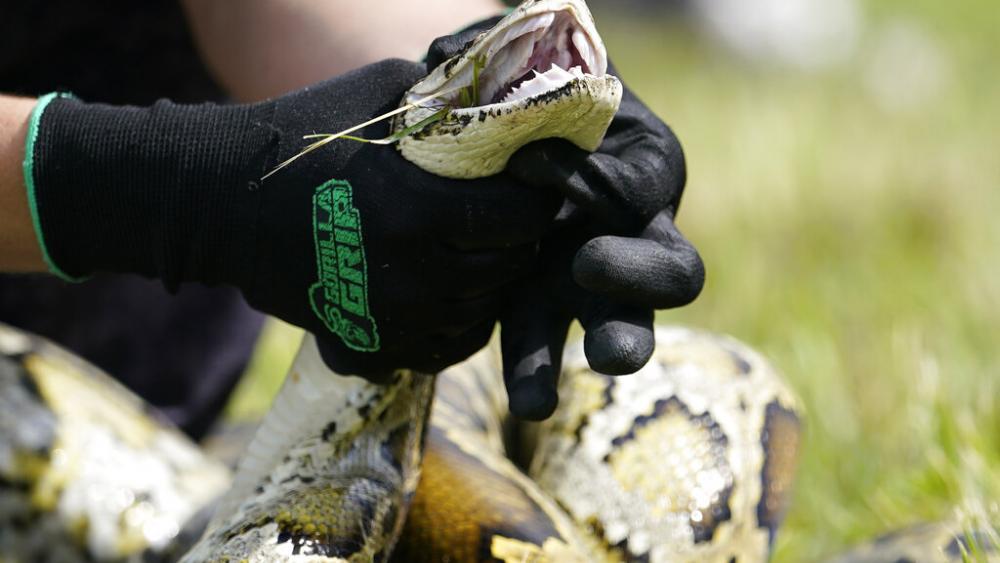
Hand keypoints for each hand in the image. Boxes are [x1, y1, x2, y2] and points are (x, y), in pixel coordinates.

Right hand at [23, 59, 559, 378]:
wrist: (219, 202)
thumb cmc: (300, 135)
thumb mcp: (378, 94)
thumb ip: (448, 96)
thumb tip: (507, 95)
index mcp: (417, 210)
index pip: (520, 216)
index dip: (539, 197)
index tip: (535, 181)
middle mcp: (411, 275)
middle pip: (508, 267)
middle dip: (522, 238)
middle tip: (514, 214)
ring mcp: (390, 318)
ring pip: (483, 311)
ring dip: (494, 280)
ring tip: (483, 247)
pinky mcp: (370, 342)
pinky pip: (446, 348)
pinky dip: (462, 322)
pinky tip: (455, 290)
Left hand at [500, 70, 704, 418]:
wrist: (488, 141)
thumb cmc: (520, 93)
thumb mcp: (524, 70)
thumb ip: (504, 66)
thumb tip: (450, 58)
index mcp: (644, 164)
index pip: (639, 183)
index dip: (594, 179)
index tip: (529, 165)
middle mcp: (636, 230)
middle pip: (673, 271)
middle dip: (637, 280)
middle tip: (585, 266)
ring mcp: (596, 281)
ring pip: (626, 328)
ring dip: (597, 355)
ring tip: (545, 394)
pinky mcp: (548, 311)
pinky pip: (551, 348)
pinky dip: (532, 370)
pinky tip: (519, 398)